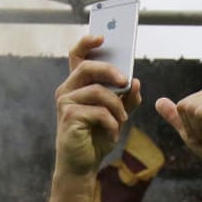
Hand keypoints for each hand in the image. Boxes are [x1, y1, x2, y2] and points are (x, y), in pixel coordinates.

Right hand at [56, 35, 139, 175]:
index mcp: (78, 84)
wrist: (84, 163)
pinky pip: (99, 112)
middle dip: (110, 71)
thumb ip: (127, 98)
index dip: (87, 43)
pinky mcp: (69, 117)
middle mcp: (67, 90)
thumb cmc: (98, 136)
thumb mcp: (118, 115)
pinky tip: (113, 132)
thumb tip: (135, 81)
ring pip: (97, 91)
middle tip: (126, 81)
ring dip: (116, 106)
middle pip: (87, 67)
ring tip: (122, 120)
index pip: (77, 56)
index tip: (102, 37)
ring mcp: (65, 103)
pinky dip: (112, 123)